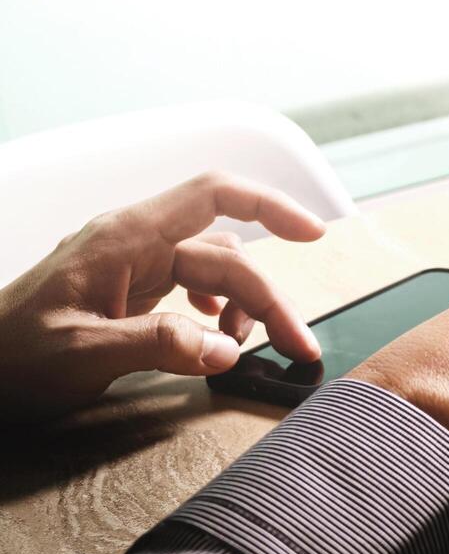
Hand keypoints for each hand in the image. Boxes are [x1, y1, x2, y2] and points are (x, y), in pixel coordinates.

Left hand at [0, 172, 325, 421]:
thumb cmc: (9, 358)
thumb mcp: (79, 355)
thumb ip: (157, 346)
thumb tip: (226, 350)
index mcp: (123, 237)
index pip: (213, 195)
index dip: (270, 206)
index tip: (312, 234)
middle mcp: (135, 243)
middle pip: (227, 253)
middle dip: (269, 297)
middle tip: (298, 344)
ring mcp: (135, 267)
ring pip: (217, 272)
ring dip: (248, 307)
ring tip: (255, 347)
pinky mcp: (134, 293)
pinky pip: (195, 290)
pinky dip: (220, 312)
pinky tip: (219, 339)